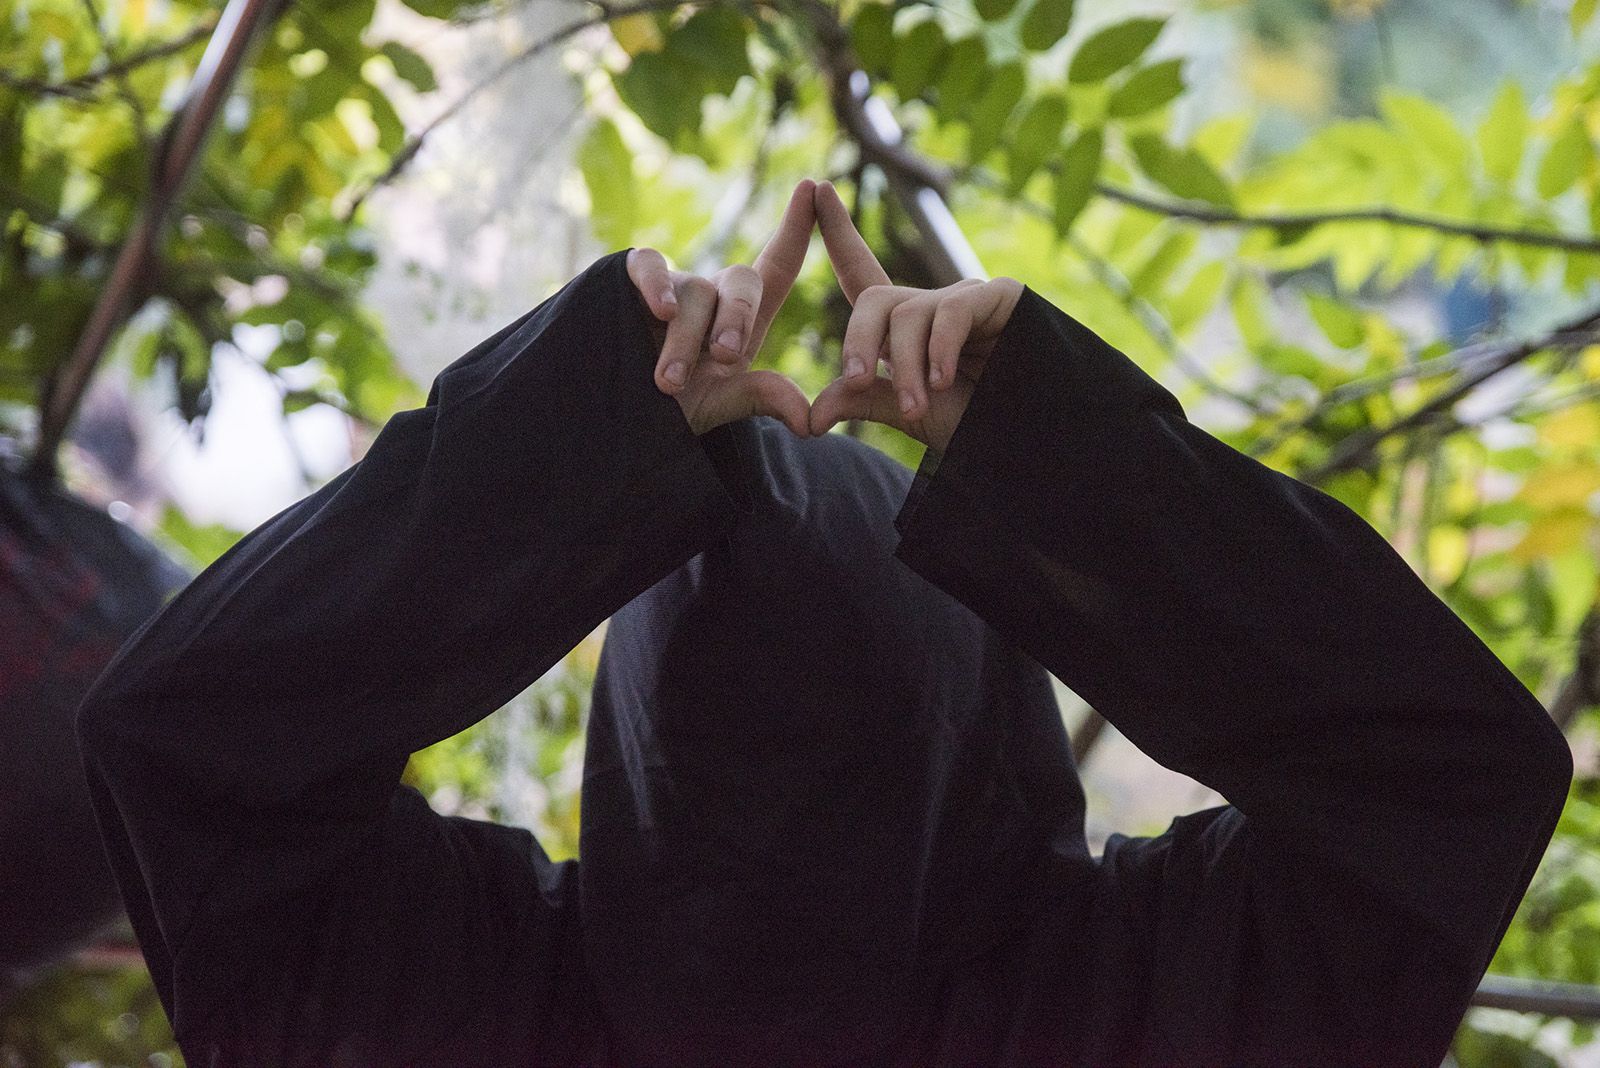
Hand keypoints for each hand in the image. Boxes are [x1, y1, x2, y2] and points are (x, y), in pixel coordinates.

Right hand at [627, 179, 815, 437]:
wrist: (613, 420)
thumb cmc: (672, 409)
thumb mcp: (720, 405)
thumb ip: (761, 398)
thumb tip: (809, 420)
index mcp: (742, 317)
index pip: (777, 266)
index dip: (796, 227)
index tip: (814, 185)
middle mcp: (711, 294)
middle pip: (742, 282)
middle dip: (736, 318)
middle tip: (723, 357)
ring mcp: (673, 286)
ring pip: (694, 293)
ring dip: (683, 339)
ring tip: (668, 383)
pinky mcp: (630, 281)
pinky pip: (648, 265)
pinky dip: (656, 284)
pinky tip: (659, 310)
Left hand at [806, 180, 1022, 452]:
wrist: (1030, 438)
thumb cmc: (973, 424)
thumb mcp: (908, 413)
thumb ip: (863, 401)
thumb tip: (812, 416)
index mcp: (905, 329)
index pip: (862, 272)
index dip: (839, 232)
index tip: (817, 189)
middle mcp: (933, 306)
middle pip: (875, 299)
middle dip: (858, 341)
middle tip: (856, 381)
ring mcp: (966, 299)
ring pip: (909, 315)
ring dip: (906, 367)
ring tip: (918, 407)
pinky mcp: (1000, 297)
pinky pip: (952, 313)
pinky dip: (940, 350)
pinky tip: (943, 381)